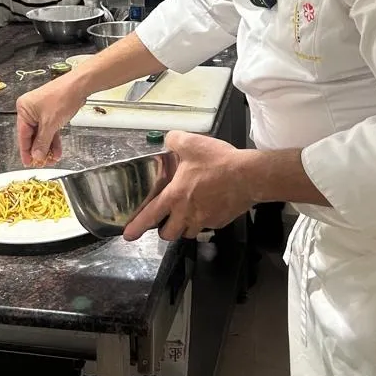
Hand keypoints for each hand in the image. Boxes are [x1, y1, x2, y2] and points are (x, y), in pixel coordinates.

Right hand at [17, 77, 88, 166]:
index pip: (23, 135)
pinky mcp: (51, 113)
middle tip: (42, 164)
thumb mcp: (50, 124)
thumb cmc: (61, 99)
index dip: (26, 150)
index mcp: (24, 109)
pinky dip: (53, 140)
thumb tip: (36, 156)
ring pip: (42, 134)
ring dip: (47, 147)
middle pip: (32, 135)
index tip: (28, 163)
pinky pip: (50, 129)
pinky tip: (57, 152)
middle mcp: (30, 110)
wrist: (79, 86)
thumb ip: (42, 142)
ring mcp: (41, 111)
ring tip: (52, 160)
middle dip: (39, 150)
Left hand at [123, 132, 256, 241]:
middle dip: (164, 230)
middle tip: (164, 222)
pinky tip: (208, 208)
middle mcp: (186, 213)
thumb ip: (174, 141)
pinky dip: (204, 221)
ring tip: (186, 215)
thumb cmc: (217, 162)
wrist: (248, 176)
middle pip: (168, 234)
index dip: (136, 227)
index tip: (128, 235)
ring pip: (188, 233)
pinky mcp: (219, 222)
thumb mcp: (191, 143)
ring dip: (184, 227)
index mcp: (175, 196)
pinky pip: (207, 227)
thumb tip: (168, 140)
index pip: (150, 216)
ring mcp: (204, 220)